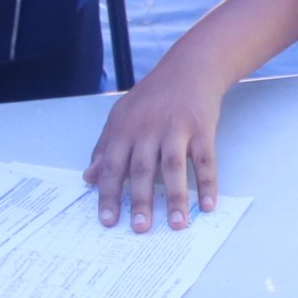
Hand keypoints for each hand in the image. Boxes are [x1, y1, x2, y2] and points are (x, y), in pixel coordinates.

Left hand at [81, 59, 224, 230]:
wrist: (190, 68)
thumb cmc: (154, 96)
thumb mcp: (122, 116)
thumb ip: (105, 147)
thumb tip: (90, 177)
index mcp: (125, 128)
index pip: (112, 166)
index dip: (109, 194)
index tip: (108, 221)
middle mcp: (148, 128)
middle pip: (142, 169)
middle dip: (140, 201)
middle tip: (140, 229)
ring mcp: (177, 127)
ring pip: (173, 167)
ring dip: (175, 198)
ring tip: (176, 224)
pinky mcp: (202, 128)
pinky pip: (204, 160)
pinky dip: (207, 183)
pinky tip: (207, 205)